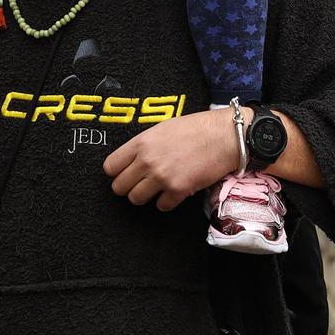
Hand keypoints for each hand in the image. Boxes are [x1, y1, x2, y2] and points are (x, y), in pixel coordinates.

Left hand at [103, 108, 242, 210]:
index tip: (123, 173)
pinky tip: (173, 192)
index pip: (110, 167)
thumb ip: (143, 145)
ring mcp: (162, 177)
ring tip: (155, 189)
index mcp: (140, 143)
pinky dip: (166, 202)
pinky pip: (161, 206)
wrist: (224, 136)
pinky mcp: (179, 190)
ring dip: (145, 196)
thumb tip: (132, 159)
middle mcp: (147, 161)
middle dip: (128, 187)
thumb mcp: (161, 129)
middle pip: (119, 187)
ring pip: (136, 199)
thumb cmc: (196, 129)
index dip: (116, 172)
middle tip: (139, 183)